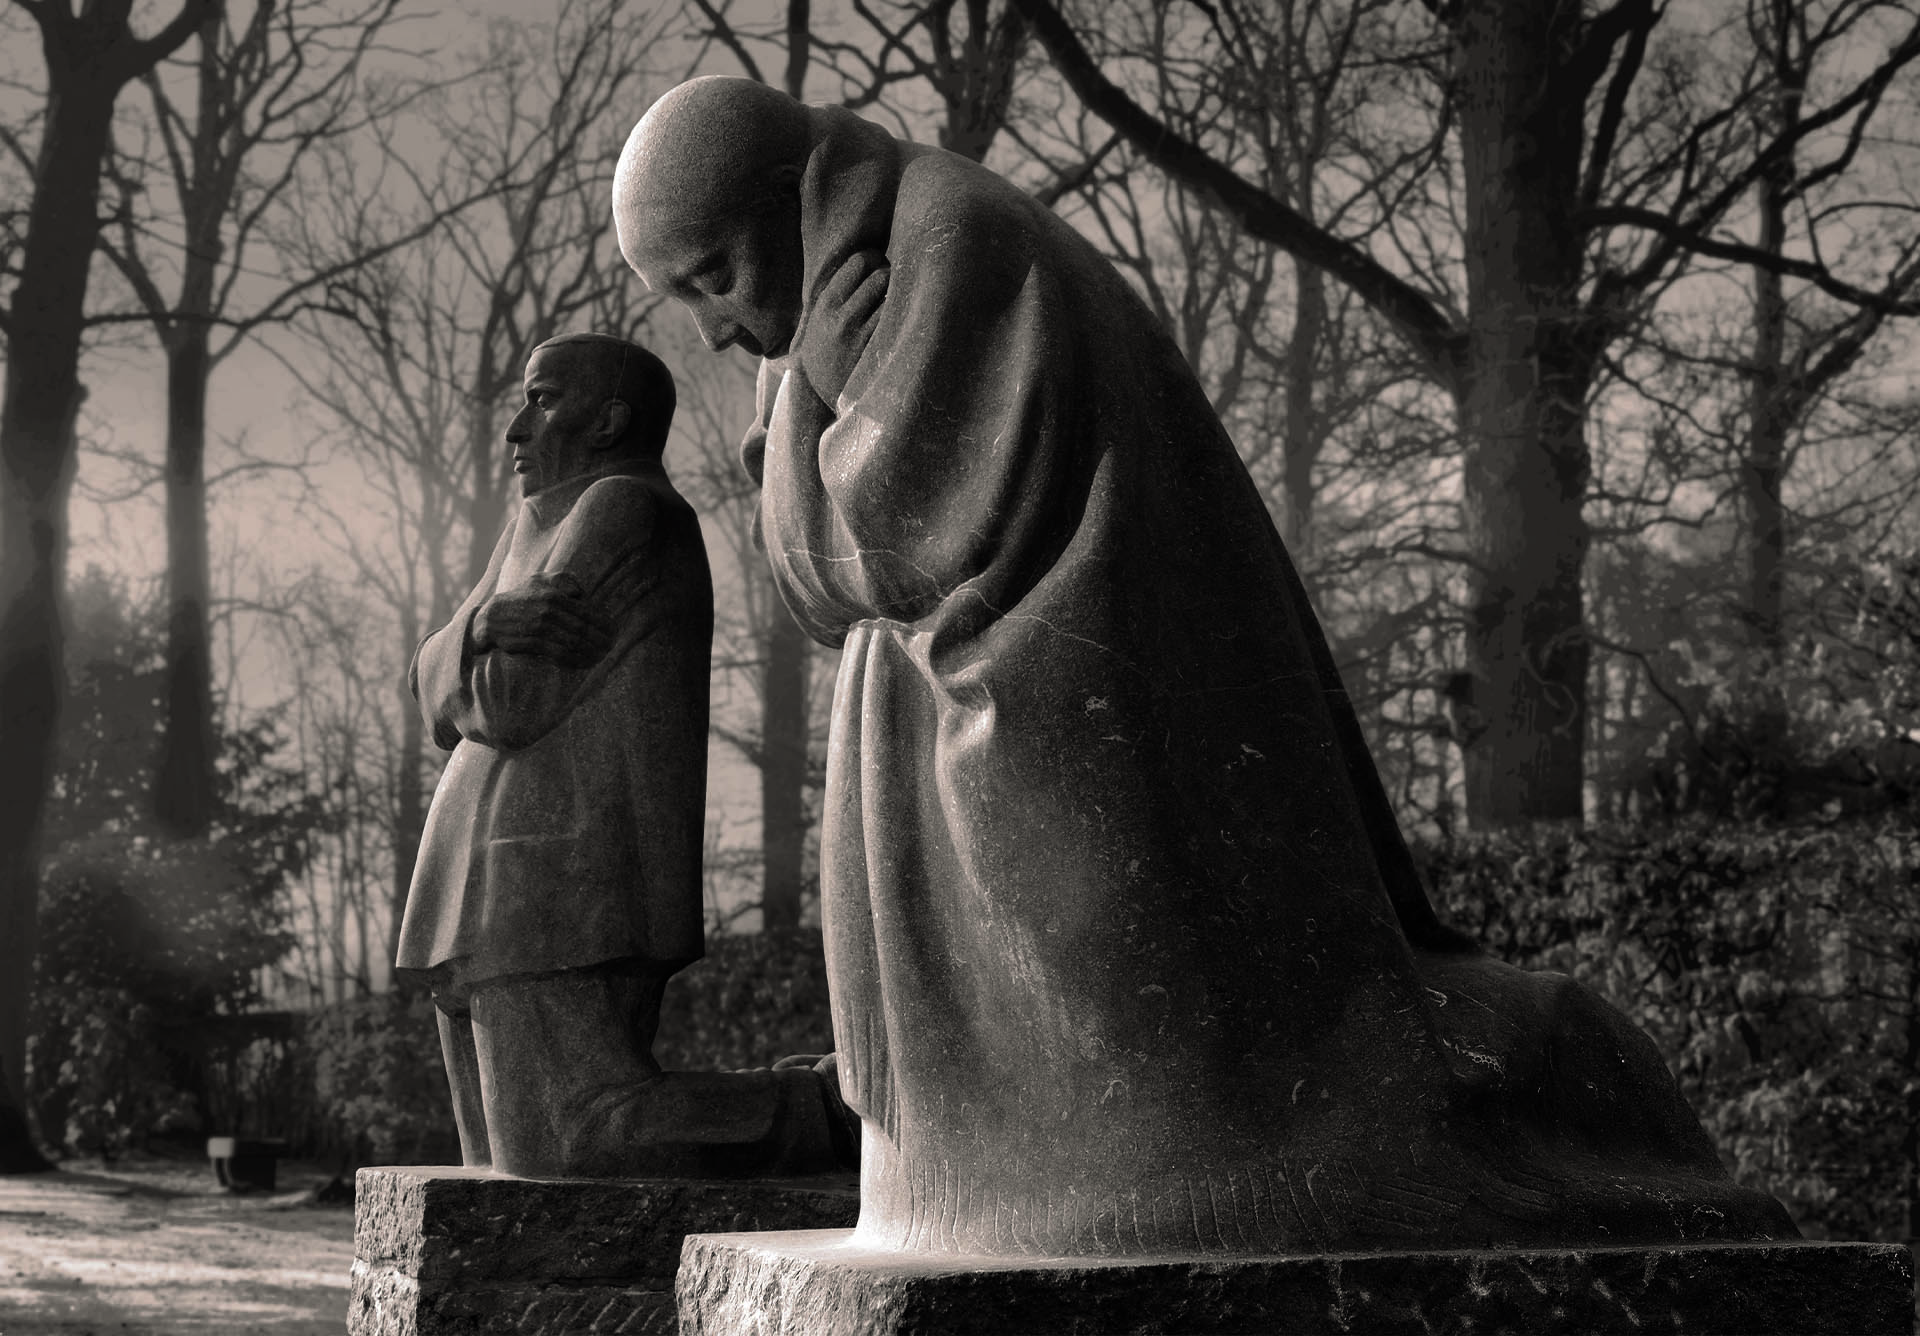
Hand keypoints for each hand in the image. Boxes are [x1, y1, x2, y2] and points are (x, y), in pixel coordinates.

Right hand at [472, 573, 612, 668]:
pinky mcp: (530, 644)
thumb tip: (581, 593)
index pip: (586, 612)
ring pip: (572, 644)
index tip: (614, 631)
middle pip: (582, 629)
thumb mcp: (541, 580)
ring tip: (601, 657)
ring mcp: (538, 629)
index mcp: (554, 596)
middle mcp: (547, 612)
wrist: (493, 617)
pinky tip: (585, 663)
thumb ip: (564, 580)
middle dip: (600, 640)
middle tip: (611, 647)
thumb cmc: (523, 597)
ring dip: (590, 652)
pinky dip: (574, 660)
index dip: (603, 624)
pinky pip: (557, 654)